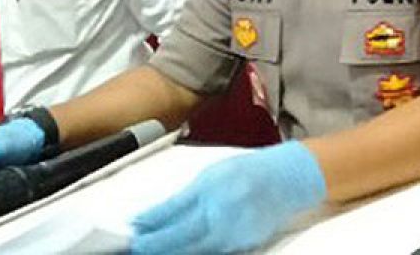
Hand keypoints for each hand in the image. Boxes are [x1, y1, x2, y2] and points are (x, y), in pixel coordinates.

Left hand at [131, 140, 325, 253]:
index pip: (171, 215)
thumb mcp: (211, 176)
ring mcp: (233, 234)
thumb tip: (152, 218)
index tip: (131, 233)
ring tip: (154, 252)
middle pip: (178, 240)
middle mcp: (221, 215)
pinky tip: (182, 252)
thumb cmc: (247, 172)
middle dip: (154, 246)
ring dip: (172, 253)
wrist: (288, 179)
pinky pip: (213, 253)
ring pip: (194, 252)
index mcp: (210, 191)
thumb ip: (183, 199)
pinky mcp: (243, 246)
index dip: (148, 227)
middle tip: (135, 249)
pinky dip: (195, 253)